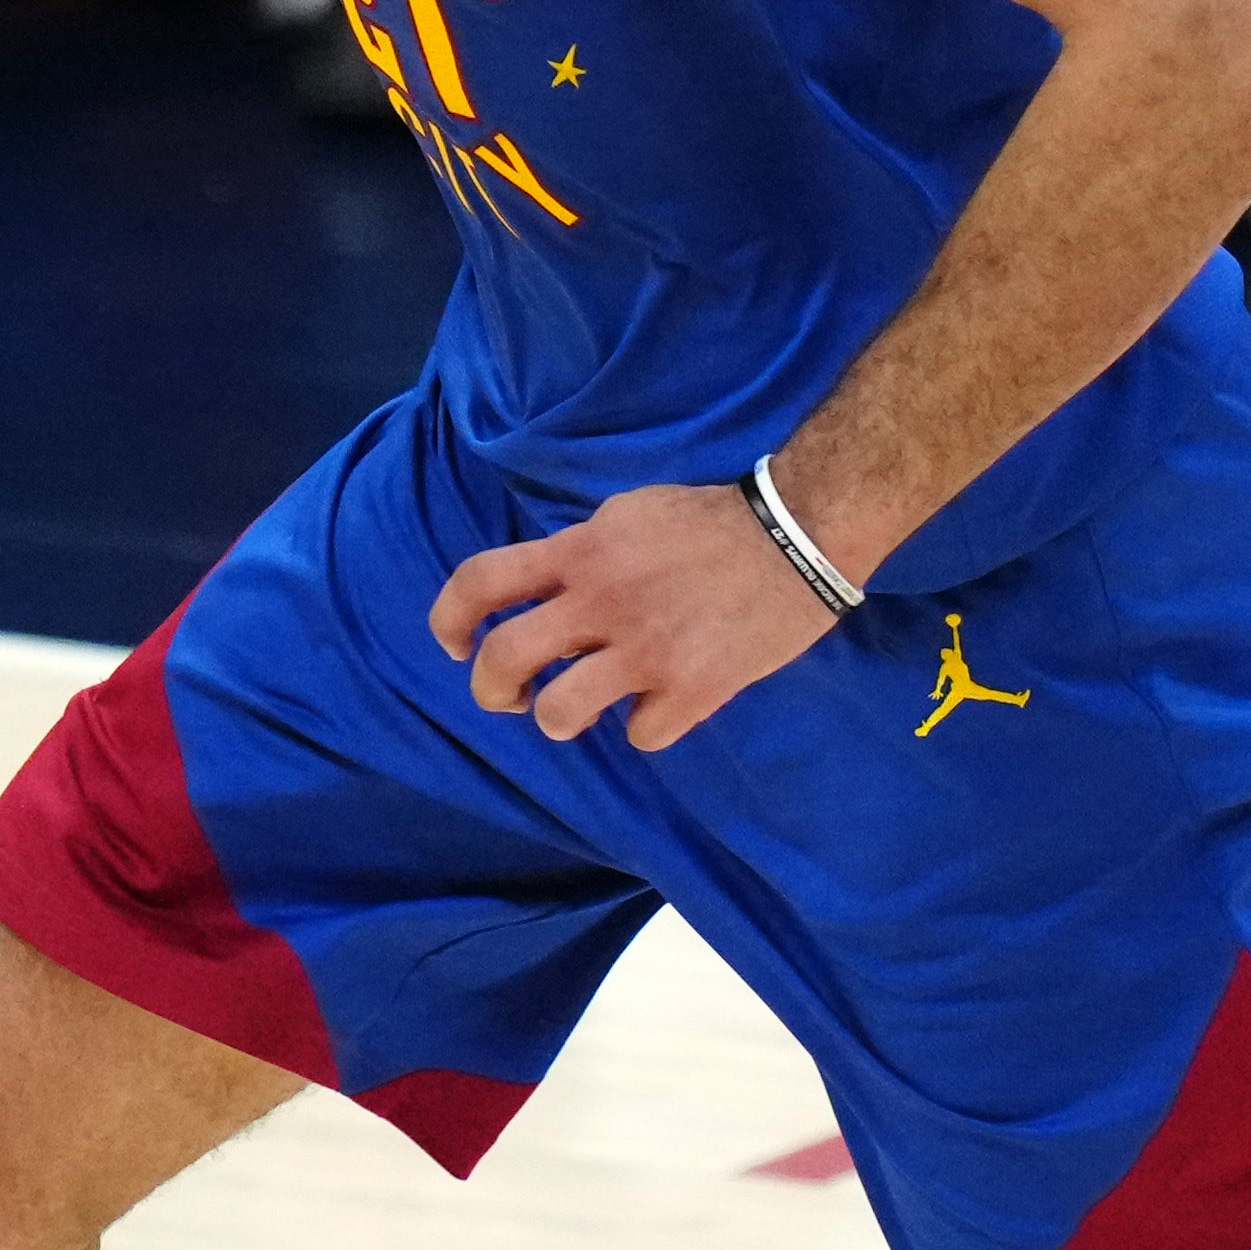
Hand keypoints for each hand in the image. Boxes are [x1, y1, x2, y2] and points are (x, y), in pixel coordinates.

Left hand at [428, 478, 841, 749]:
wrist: (800, 534)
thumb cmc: (716, 520)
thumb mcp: (632, 514)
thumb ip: (584, 552)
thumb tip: (552, 587)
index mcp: (584, 550)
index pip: (483, 580)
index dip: (449, 618)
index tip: (453, 644)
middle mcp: (602, 600)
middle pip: (506, 659)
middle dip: (491, 690)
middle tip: (506, 699)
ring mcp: (646, 649)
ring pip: (560, 713)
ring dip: (559, 720)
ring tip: (578, 713)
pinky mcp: (693, 688)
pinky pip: (641, 735)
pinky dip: (648, 726)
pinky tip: (664, 706)